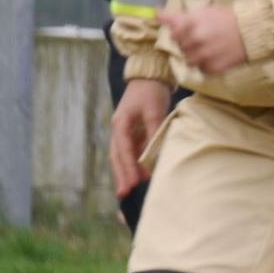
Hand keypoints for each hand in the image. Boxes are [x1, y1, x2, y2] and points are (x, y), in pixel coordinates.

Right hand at [109, 79, 170, 197]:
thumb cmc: (151, 92)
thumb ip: (154, 132)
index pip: (123, 151)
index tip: (133, 184)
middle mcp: (119, 131)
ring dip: (126, 173)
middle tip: (124, 195)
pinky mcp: (134, 133)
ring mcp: (125, 133)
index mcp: (120, 125)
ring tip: (130, 191)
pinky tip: (140, 177)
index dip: (128, 169)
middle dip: (121, 176)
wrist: (150, 77)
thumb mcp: (154, 111)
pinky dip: (134, 165)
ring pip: (122, 157)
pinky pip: (131, 153)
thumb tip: (155, 155)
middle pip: (118, 157)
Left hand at [160, 7, 247, 74]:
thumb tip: (156, 13)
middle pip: (181, 47)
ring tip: (209, 50)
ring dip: (196, 56)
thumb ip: (179, 15)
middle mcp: (194, 39)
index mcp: (191, 23)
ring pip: (189, 60)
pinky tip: (216, 57)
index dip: (180, 32)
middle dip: (188, 43)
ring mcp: (204, 55)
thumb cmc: (228, 18)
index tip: (189, 31)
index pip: (173, 33)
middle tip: (203, 39)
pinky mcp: (213, 68)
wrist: (253, 31)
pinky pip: (202, 70)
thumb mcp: (204, 11)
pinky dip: (207, 65)